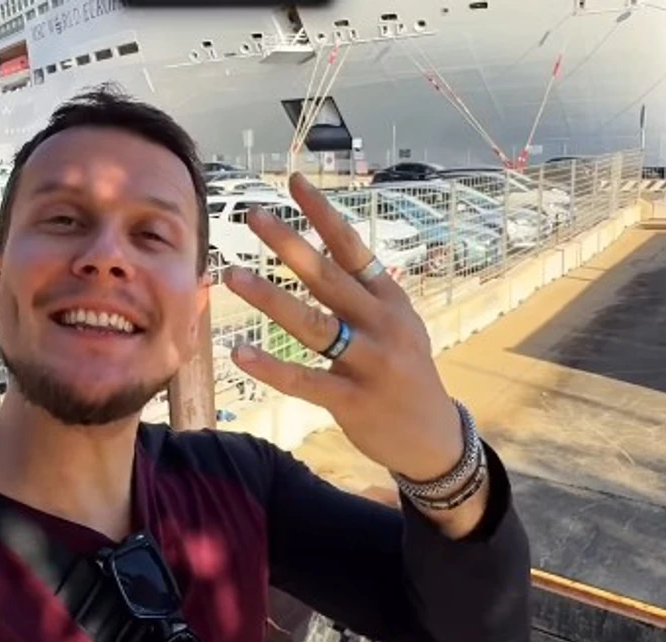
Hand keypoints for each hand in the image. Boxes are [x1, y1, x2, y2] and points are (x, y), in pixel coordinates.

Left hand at [223, 173, 463, 484]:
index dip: (323, 214)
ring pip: (313, 325)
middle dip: (289, 244)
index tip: (294, 181)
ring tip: (232, 275)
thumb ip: (365, 291)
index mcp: (389, 300)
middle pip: (328, 278)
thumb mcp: (399, 324)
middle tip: (254, 216)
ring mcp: (369, 363)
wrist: (433, 437)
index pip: (353, 247)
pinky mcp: (353, 401)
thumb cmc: (406, 373)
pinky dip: (271, 367)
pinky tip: (240, 352)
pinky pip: (305, 381)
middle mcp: (382, 325)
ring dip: (270, 298)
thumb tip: (326, 250)